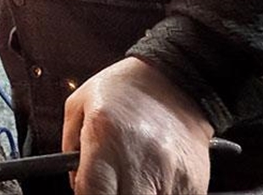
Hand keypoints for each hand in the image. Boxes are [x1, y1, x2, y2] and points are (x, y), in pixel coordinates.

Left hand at [63, 57, 212, 194]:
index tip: (91, 189)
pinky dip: (159, 193)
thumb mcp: (79, 104)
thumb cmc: (125, 89)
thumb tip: (75, 183)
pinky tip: (154, 176)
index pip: (91, 194)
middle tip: (112, 182)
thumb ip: (70, 147)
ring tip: (135, 174)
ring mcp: (169, 175)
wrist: (177, 79)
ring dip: (138, 194)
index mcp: (106, 138)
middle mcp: (139, 159)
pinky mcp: (193, 183)